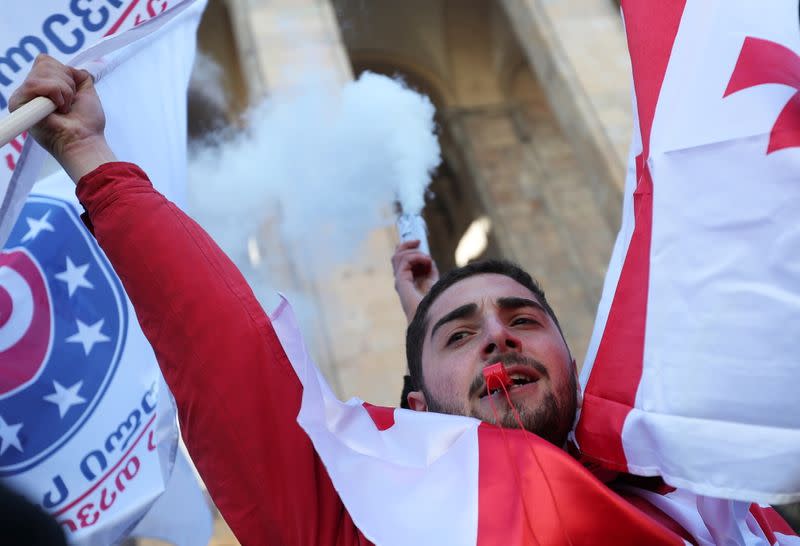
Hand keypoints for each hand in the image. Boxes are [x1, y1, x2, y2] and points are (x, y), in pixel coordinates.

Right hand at [9, 54, 114, 180]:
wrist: (84, 140)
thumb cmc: (87, 122)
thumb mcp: (86, 91)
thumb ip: (78, 75)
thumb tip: (72, 68)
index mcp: (44, 86)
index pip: (46, 61)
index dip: (65, 73)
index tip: (74, 94)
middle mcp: (31, 90)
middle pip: (44, 62)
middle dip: (67, 82)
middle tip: (69, 103)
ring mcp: (23, 96)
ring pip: (43, 71)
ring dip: (64, 90)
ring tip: (64, 107)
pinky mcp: (19, 103)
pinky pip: (37, 83)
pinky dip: (55, 93)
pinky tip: (58, 108)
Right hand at [392, 240, 438, 322]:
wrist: (435, 317)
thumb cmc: (436, 303)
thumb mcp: (434, 280)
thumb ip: (429, 269)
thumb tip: (427, 258)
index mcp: (408, 281)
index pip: (400, 261)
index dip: (406, 248)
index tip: (419, 242)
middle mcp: (402, 281)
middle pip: (396, 256)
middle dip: (406, 245)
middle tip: (419, 241)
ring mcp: (400, 282)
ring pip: (397, 257)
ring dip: (414, 252)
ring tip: (427, 259)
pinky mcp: (401, 283)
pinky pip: (403, 262)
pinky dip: (415, 257)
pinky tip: (427, 262)